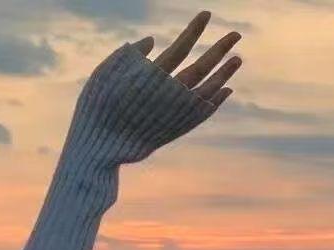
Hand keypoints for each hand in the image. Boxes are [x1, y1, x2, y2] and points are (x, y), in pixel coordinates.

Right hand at [67, 9, 245, 164]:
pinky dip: (215, 102)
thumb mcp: (103, 75)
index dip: (194, 30)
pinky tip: (225, 91)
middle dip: (220, 50)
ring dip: (224, 74)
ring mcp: (175, 115)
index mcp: (152, 77)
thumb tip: (151, 40)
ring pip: (207, 91)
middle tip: (236, 35)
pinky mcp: (175, 131)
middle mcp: (169, 95)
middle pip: (202, 67)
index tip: (206, 14)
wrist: (98, 151)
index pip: (180, 48)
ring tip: (237, 59)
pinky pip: (202, 114)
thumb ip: (126, 56)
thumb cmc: (95, 110)